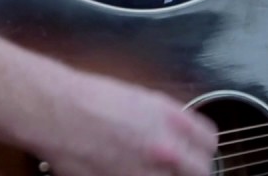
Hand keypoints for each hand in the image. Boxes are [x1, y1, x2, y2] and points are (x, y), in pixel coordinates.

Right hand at [28, 71, 219, 175]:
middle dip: (194, 170)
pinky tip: (128, 172)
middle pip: (201, 171)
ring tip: (150, 170)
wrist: (58, 113)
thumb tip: (179, 136)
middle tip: (183, 169)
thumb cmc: (92, 99)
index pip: (209, 142)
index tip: (198, 153)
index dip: (204, 149)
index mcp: (173, 120)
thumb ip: (168, 121)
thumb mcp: (143, 100)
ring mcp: (145, 173)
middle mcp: (166, 149)